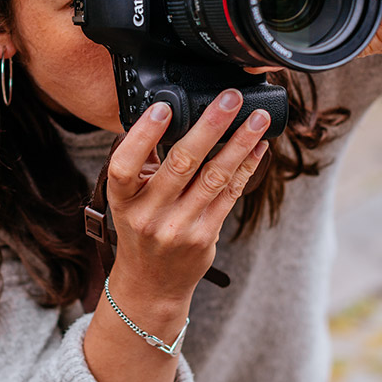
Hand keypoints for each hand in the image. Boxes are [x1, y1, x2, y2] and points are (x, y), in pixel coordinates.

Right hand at [106, 89, 269, 308]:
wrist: (152, 283)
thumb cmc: (140, 230)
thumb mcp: (129, 198)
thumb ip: (144, 161)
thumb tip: (170, 112)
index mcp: (123, 199)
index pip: (125, 165)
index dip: (144, 135)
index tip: (163, 107)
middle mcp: (149, 214)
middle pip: (181, 163)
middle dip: (210, 126)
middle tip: (230, 98)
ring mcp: (179, 227)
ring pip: (215, 176)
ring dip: (240, 143)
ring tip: (258, 118)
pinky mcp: (205, 234)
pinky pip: (230, 193)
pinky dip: (246, 166)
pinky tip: (258, 146)